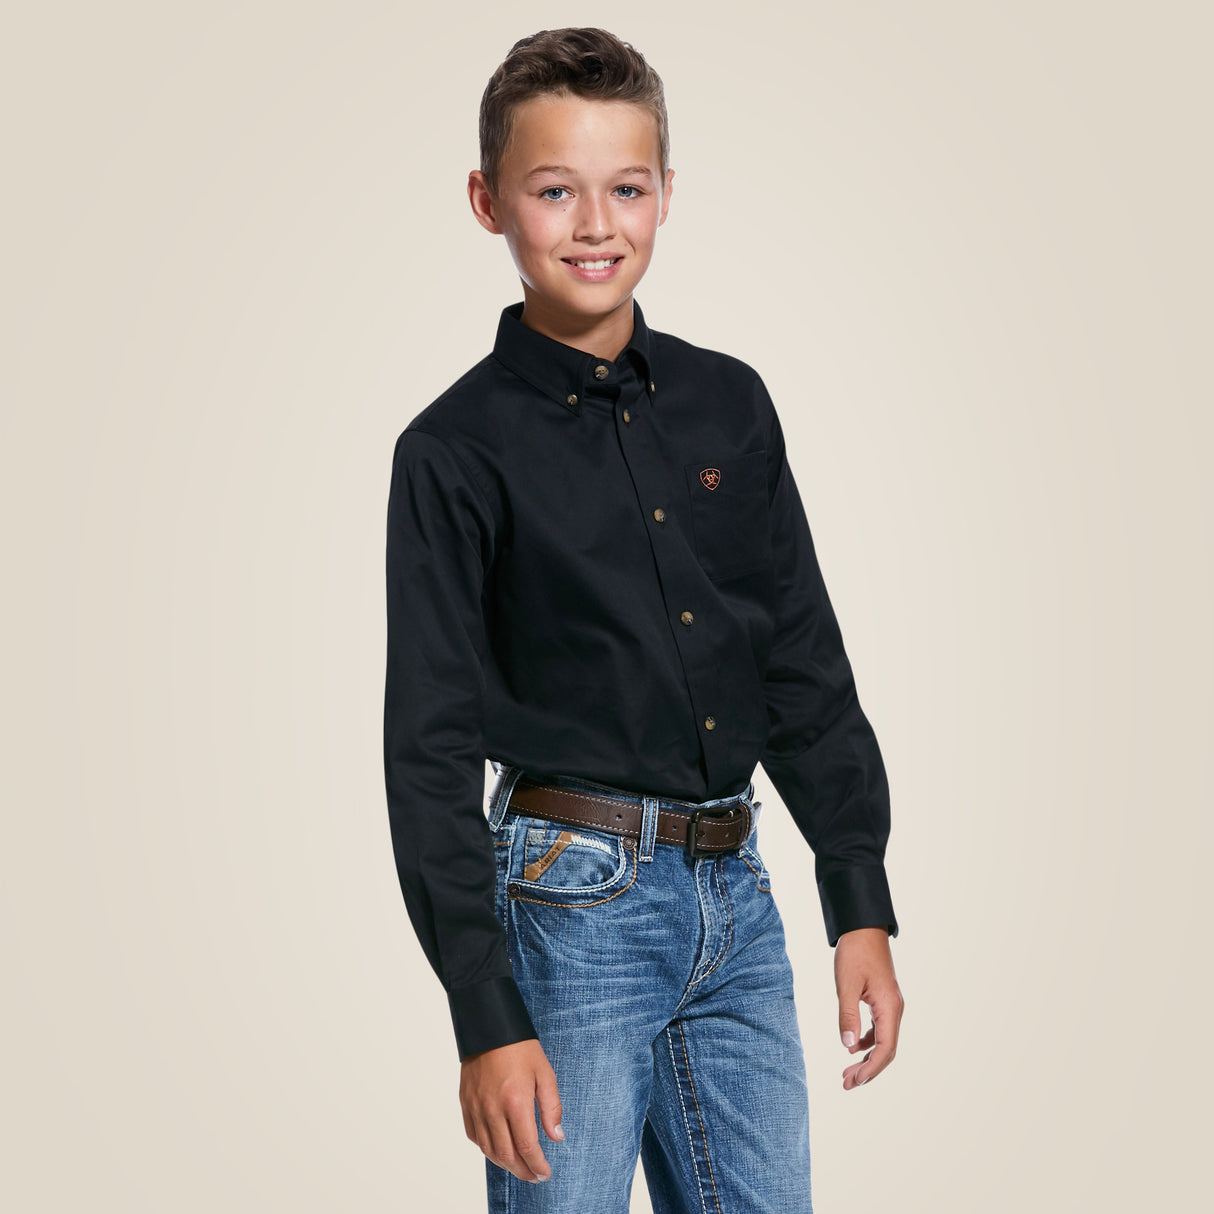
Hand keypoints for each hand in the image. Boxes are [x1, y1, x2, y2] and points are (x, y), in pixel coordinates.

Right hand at [459, 1038, 563, 1182]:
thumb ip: (551, 1107)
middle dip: (522, 1171)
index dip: (537, 1164)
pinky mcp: (465, 1103)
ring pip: (488, 1150)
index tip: (545, 1172)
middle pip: (507, 1154)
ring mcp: (476, 1107)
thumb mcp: (544, 1073)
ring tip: (519, 1167)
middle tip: (535, 1176)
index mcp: (515, 1101)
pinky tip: (498, 1149)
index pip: (526, 1146)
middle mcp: (493, 1108)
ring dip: (505, 1164)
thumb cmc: (520, 1048)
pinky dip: (487, 1148)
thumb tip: (556, 1137)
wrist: (489, 1027)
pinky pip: (474, 1136)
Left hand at [834, 926, 902, 1089]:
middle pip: (887, 1050)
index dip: (871, 1068)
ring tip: (847, 1073)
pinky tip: (853, 1048)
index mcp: (889, 1007)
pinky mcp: (883, 1000)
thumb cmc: (855, 953)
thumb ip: (847, 1016)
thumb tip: (848, 1048)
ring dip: (867, 1058)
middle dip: (868, 1070)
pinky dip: (867, 1042)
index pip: (885, 1048)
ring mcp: (890, 1005)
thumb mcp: (846, 985)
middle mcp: (895, 1009)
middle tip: (847, 1084)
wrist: (863, 928)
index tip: (854, 1081)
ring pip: (883, 1041)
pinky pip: (880, 1029)